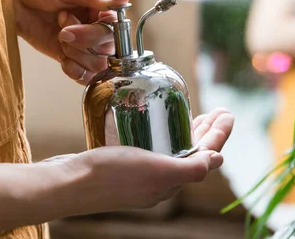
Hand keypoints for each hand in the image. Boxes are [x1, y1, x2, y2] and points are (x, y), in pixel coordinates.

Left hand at [6, 0, 127, 82]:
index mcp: (105, 3)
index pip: (118, 25)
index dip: (98, 29)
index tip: (74, 18)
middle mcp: (100, 23)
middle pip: (109, 46)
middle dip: (83, 40)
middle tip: (62, 28)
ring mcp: (87, 42)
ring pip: (99, 63)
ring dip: (77, 54)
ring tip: (60, 37)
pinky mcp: (73, 55)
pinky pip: (87, 75)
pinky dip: (75, 71)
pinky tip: (63, 59)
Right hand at [46, 108, 233, 213]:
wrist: (68, 183)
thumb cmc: (110, 175)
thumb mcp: (157, 171)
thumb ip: (191, 169)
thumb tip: (218, 160)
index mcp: (171, 181)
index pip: (205, 155)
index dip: (219, 135)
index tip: (227, 113)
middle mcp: (160, 179)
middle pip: (193, 152)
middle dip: (208, 132)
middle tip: (218, 111)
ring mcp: (142, 174)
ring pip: (174, 150)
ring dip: (189, 132)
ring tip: (198, 115)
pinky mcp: (124, 165)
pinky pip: (153, 148)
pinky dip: (163, 134)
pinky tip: (158, 124)